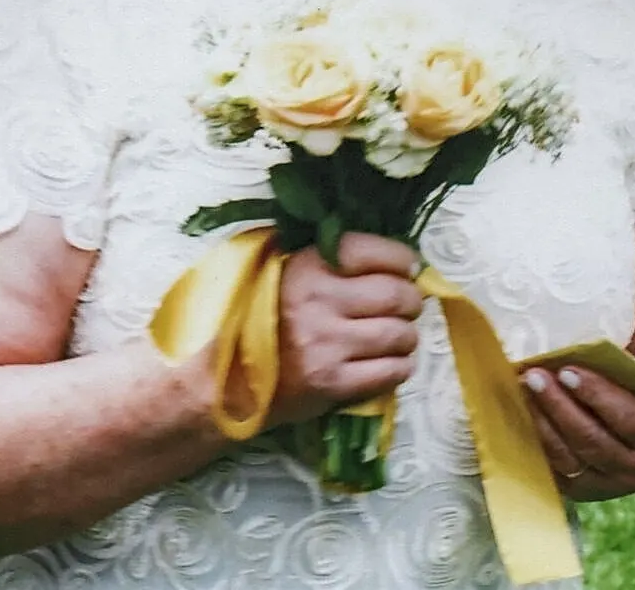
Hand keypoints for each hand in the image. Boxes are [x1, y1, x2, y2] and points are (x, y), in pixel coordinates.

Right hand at [267, 233, 423, 428]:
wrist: (223, 382)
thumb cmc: (264, 321)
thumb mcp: (288, 275)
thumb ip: (334, 261)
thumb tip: (400, 260)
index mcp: (307, 267)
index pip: (376, 251)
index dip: (403, 261)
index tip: (409, 270)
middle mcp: (317, 302)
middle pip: (397, 295)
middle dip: (411, 302)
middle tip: (405, 308)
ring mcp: (324, 344)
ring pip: (400, 334)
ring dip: (407, 337)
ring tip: (396, 338)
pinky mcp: (329, 383)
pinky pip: (391, 372)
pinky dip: (400, 367)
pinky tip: (390, 364)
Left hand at [523, 363, 634, 499]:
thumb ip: (625, 374)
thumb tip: (578, 356)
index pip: (628, 418)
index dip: (597, 394)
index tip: (567, 370)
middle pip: (591, 440)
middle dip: (559, 406)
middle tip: (535, 377)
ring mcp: (609, 486)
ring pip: (568, 459)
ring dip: (542, 424)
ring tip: (525, 393)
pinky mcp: (583, 492)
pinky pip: (554, 472)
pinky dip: (537, 444)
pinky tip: (525, 417)